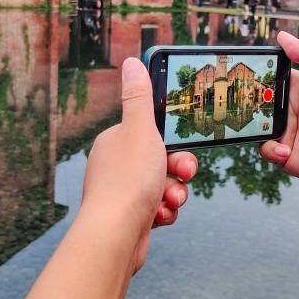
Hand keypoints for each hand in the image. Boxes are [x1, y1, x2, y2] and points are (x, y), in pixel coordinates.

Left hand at [81, 58, 197, 273]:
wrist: (115, 236)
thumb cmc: (127, 182)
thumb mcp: (140, 130)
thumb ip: (139, 96)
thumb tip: (132, 62)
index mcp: (115, 141)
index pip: (152, 133)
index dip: (173, 141)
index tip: (183, 148)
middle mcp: (116, 165)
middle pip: (161, 160)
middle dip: (177, 171)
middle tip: (182, 175)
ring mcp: (122, 192)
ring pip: (163, 185)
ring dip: (174, 193)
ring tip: (169, 201)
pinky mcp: (130, 217)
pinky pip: (159, 208)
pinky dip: (165, 212)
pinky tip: (159, 216)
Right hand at [260, 31, 298, 193]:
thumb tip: (284, 37)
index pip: (271, 75)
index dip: (258, 73)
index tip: (246, 71)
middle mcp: (291, 108)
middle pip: (259, 99)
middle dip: (250, 100)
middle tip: (246, 101)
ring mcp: (287, 130)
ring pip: (257, 124)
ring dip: (257, 126)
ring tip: (268, 127)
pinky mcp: (285, 152)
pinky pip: (264, 148)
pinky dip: (272, 149)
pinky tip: (288, 149)